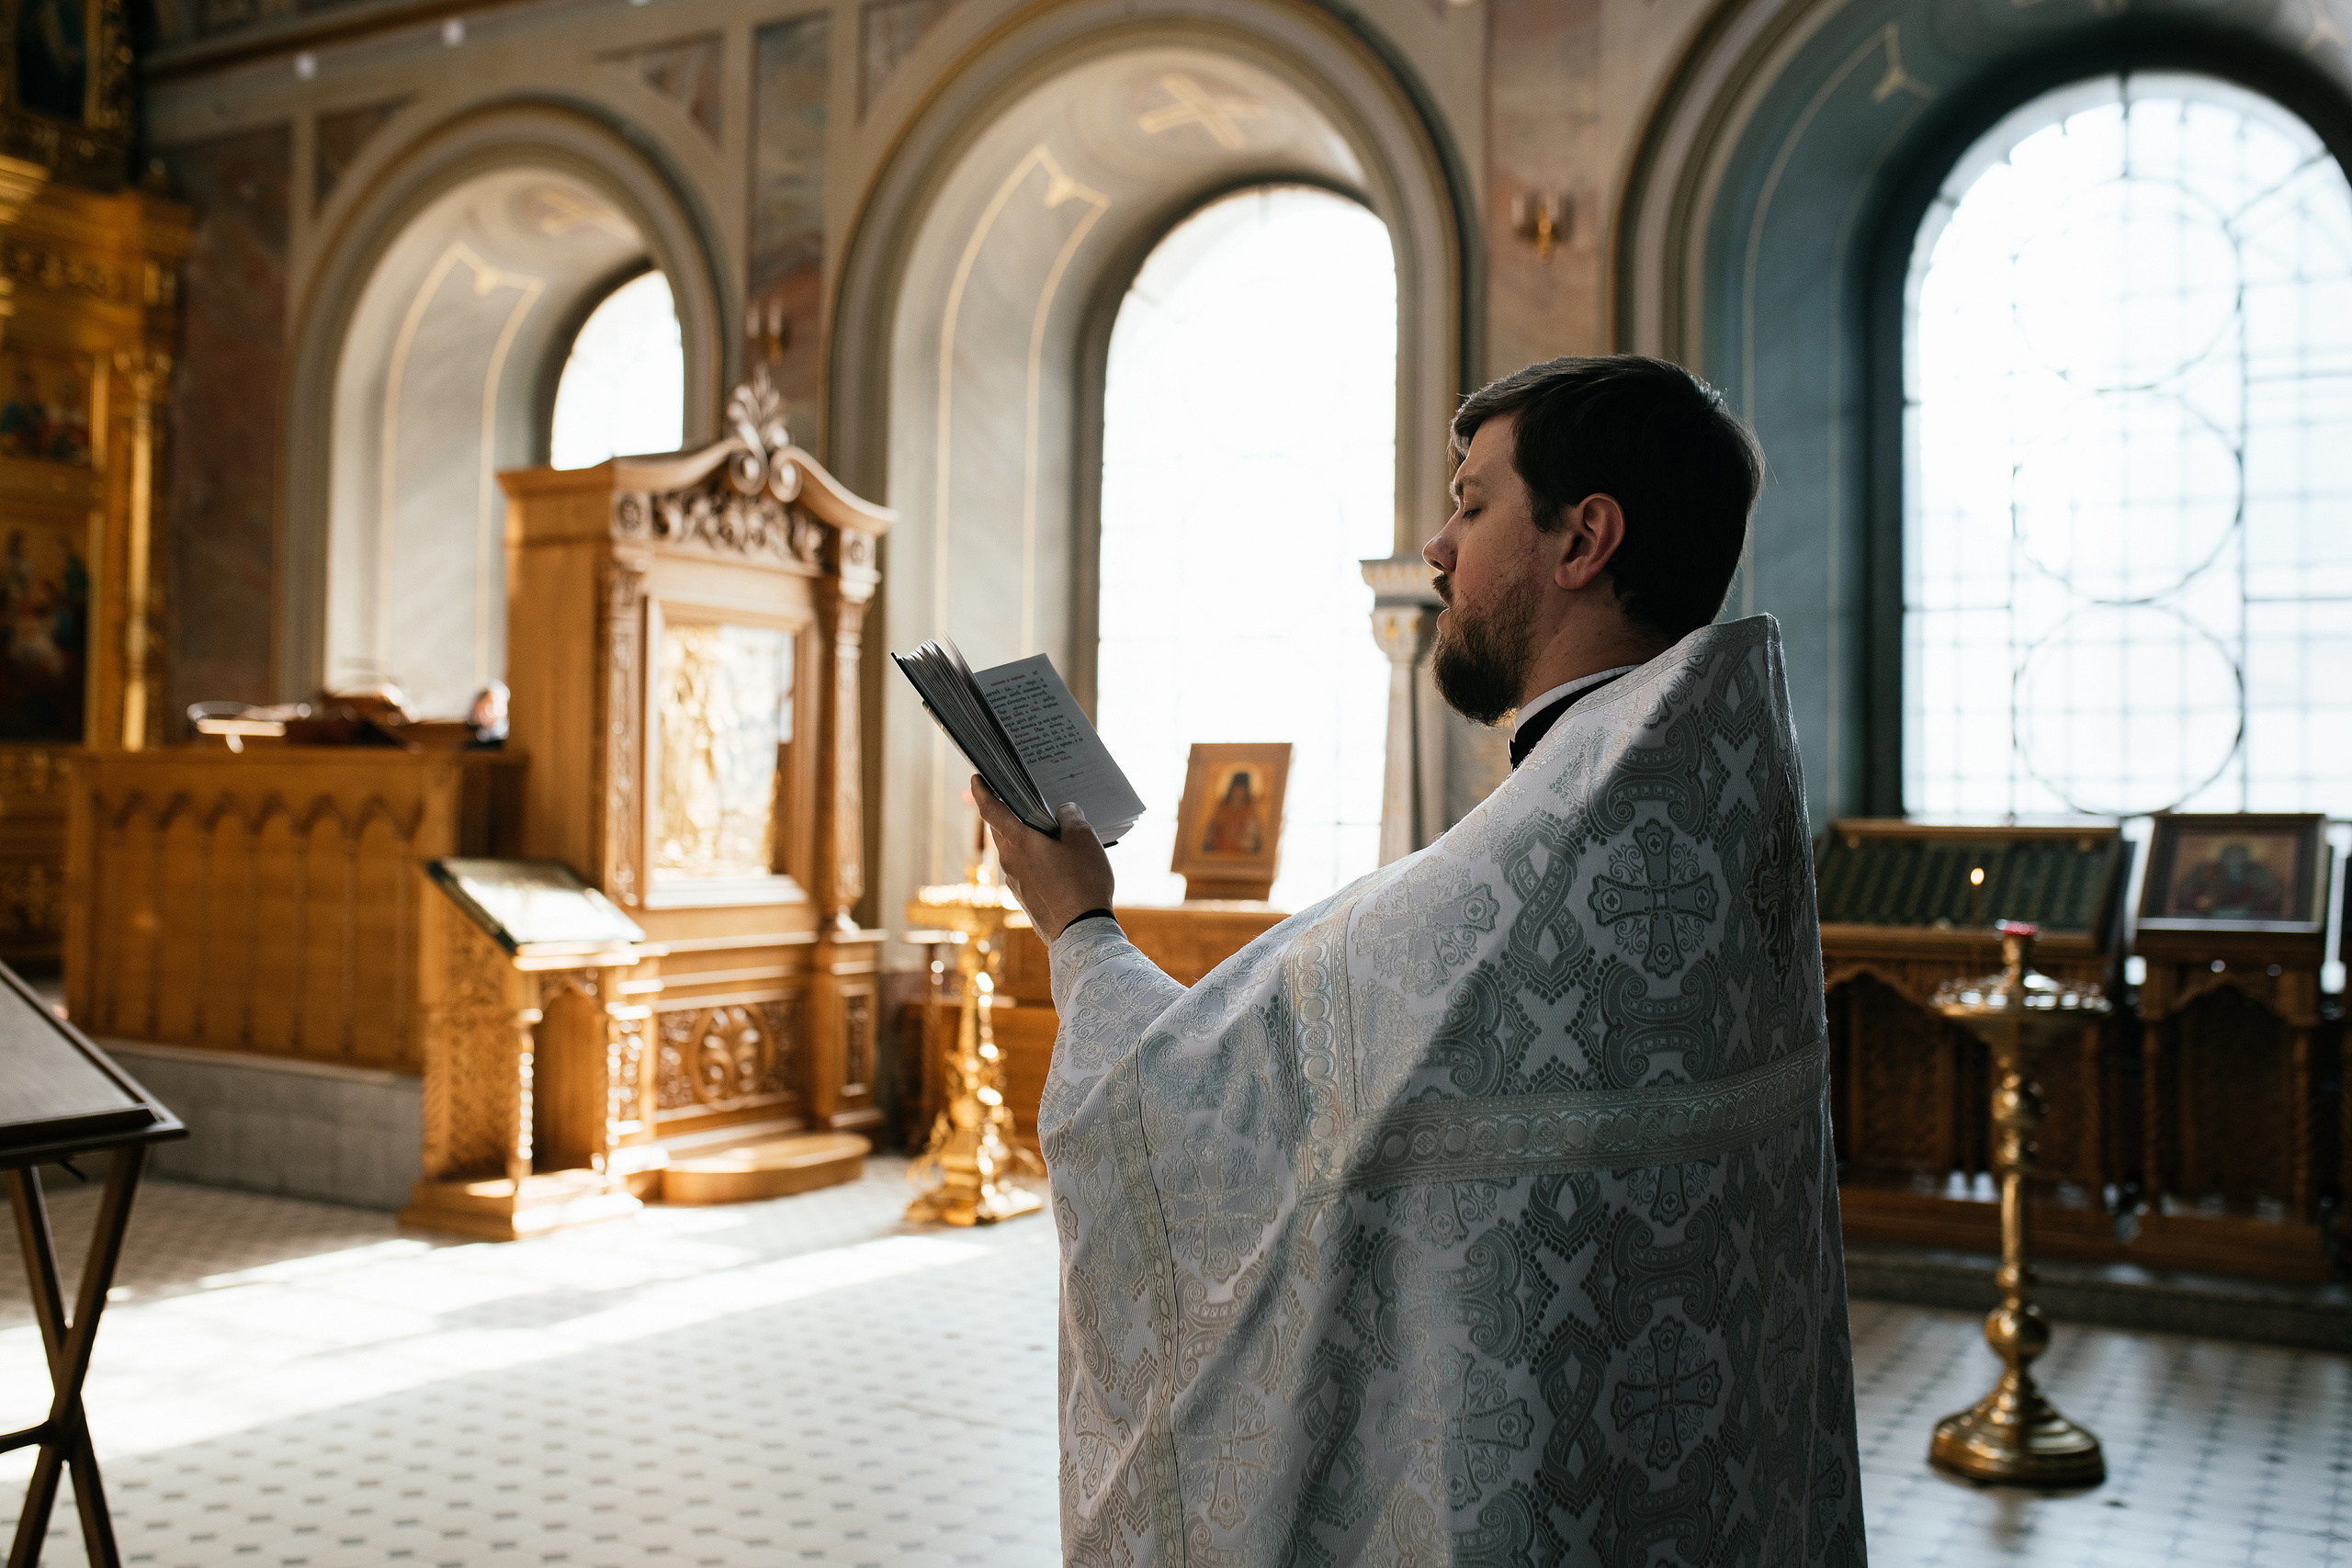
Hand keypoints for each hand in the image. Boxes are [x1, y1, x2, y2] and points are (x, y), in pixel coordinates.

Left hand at [972, 776, 1114, 939]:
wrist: (1081, 932)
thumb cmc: (1083, 882)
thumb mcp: (1084, 839)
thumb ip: (1071, 817)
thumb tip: (1064, 810)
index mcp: (1019, 842)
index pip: (991, 810)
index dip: (982, 792)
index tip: (977, 779)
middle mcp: (1010, 861)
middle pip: (1001, 830)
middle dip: (1007, 813)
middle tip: (1020, 799)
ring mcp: (1016, 882)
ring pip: (1014, 851)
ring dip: (1024, 838)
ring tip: (1048, 831)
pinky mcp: (1026, 898)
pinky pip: (1024, 870)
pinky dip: (1033, 858)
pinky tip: (1055, 861)